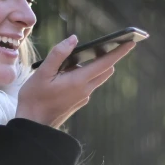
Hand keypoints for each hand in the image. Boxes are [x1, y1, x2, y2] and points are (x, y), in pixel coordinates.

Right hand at [15, 35, 134, 127]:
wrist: (32, 125)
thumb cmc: (34, 98)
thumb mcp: (42, 73)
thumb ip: (58, 54)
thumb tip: (73, 39)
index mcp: (78, 81)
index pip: (105, 63)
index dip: (119, 52)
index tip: (131, 42)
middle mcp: (85, 90)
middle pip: (105, 70)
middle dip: (108, 57)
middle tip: (106, 44)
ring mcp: (83, 98)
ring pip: (96, 78)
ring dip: (94, 66)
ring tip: (75, 59)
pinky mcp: (78, 103)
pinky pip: (87, 85)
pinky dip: (83, 76)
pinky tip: (65, 75)